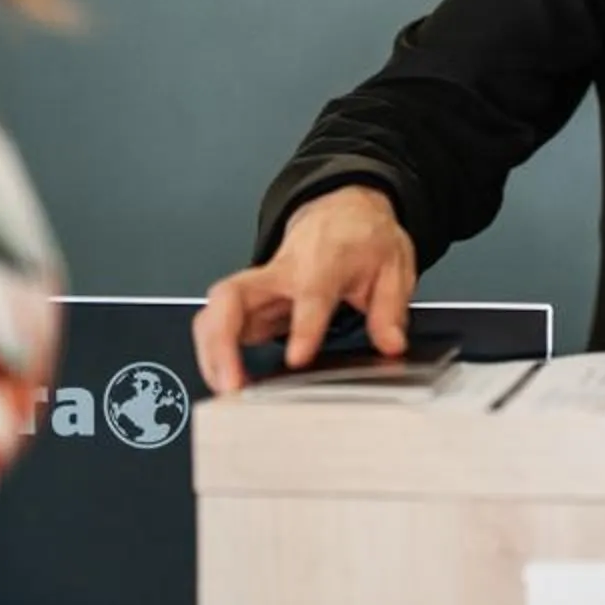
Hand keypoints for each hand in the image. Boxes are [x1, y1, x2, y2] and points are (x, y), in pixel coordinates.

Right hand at [191, 184, 418, 395]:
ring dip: (212, 354)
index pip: (309, 292)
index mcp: (322, 260)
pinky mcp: (249, 301)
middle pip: (233, 296)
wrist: (342, 213)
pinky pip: (217, 325)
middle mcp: (280, 271)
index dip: (303, 326)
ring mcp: (258, 286)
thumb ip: (390, 309)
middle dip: (223, 342)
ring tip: (226, 391)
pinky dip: (213, 355)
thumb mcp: (393, 265)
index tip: (297, 358)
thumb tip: (392, 344)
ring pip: (215, 312)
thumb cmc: (363, 238)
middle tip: (233, 384)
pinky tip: (225, 381)